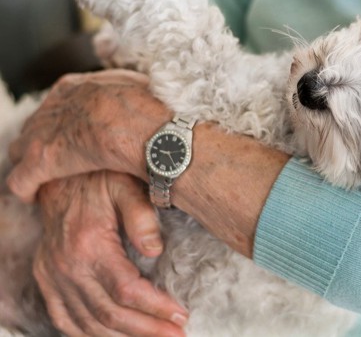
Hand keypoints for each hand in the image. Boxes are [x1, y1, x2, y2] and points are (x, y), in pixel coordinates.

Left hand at [8, 70, 169, 202]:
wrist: (138, 127)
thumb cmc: (144, 110)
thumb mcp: (135, 86)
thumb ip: (124, 88)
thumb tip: (136, 90)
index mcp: (73, 88)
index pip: (55, 103)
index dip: (62, 120)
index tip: (72, 132)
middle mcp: (52, 108)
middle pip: (35, 125)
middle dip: (42, 140)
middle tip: (57, 156)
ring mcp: (43, 134)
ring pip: (21, 149)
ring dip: (29, 163)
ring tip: (41, 178)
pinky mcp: (41, 161)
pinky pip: (21, 180)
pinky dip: (26, 189)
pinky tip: (33, 197)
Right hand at [34, 171, 187, 336]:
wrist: (60, 173)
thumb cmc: (100, 178)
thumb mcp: (126, 186)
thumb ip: (142, 216)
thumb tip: (155, 251)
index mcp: (88, 245)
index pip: (126, 291)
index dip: (156, 308)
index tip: (181, 316)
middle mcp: (65, 266)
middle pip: (108, 314)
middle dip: (146, 329)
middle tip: (177, 335)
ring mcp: (52, 276)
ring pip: (86, 324)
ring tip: (155, 336)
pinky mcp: (46, 278)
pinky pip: (63, 318)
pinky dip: (88, 334)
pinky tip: (114, 335)